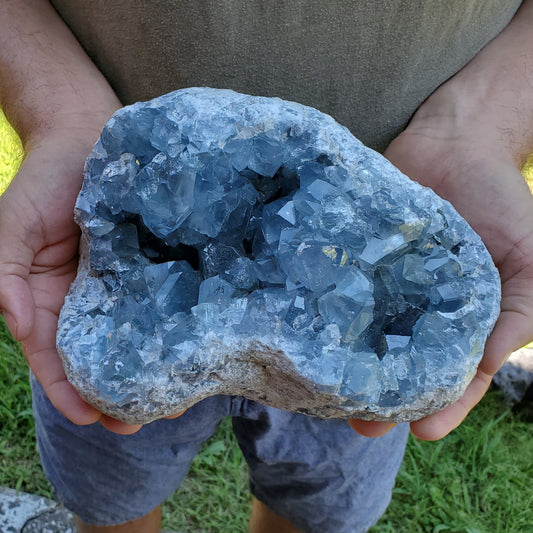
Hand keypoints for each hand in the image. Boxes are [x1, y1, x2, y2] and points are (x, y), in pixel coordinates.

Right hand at [0, 120, 151, 434]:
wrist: (87, 141)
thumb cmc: (45, 181)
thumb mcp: (9, 225)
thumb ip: (4, 274)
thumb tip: (19, 323)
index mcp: (47, 300)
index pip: (54, 358)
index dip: (69, 392)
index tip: (95, 419)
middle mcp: (85, 301)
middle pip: (97, 359)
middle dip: (115, 394)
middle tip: (144, 420)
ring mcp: (121, 286)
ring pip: (131, 340)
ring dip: (147, 372)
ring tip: (172, 401)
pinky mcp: (150, 268)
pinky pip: (157, 306)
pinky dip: (167, 333)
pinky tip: (186, 352)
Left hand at [350, 117, 532, 440]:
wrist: (457, 142)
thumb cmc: (501, 200)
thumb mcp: (530, 258)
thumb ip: (516, 311)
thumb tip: (484, 364)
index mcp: (463, 318)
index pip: (456, 375)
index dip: (444, 405)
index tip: (421, 431)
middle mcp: (418, 310)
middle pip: (401, 365)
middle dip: (384, 398)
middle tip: (360, 424)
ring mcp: (382, 286)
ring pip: (364, 338)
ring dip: (350, 368)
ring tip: (330, 392)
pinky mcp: (355, 260)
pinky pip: (341, 292)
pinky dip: (330, 315)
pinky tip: (312, 337)